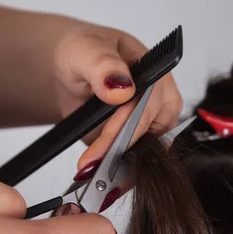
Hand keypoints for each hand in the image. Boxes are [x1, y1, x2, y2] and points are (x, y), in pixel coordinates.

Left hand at [52, 23, 182, 171]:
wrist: (72, 69)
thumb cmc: (85, 53)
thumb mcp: (86, 50)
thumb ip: (103, 65)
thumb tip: (121, 88)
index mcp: (156, 72)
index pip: (147, 105)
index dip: (125, 128)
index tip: (101, 148)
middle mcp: (160, 100)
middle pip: (151, 134)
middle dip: (121, 154)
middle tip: (91, 169)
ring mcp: (152, 124)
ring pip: (148, 153)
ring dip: (123, 169)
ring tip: (94, 181)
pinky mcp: (140, 142)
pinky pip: (136, 162)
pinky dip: (119, 174)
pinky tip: (100, 183)